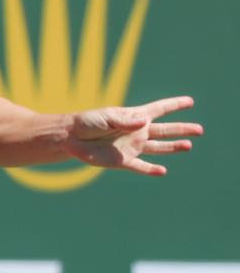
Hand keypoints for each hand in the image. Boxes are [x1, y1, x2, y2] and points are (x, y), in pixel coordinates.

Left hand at [65, 96, 203, 175]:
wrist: (72, 138)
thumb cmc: (88, 122)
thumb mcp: (106, 118)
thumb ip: (126, 121)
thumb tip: (145, 122)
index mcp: (133, 117)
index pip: (158, 110)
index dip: (174, 105)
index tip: (190, 101)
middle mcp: (136, 132)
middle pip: (164, 130)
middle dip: (182, 129)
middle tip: (200, 129)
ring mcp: (131, 146)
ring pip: (158, 147)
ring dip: (173, 147)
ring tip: (188, 146)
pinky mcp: (123, 161)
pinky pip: (141, 166)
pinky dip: (151, 169)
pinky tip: (163, 171)